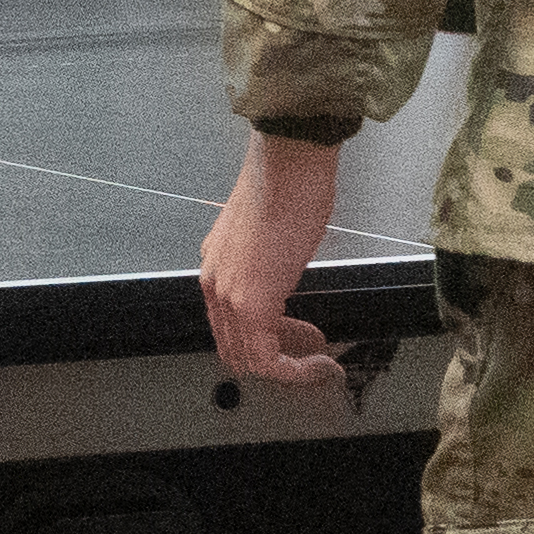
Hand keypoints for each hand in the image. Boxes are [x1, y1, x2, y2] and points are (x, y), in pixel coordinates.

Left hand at [203, 137, 346, 390]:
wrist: (288, 163)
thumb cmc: (287, 184)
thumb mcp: (270, 233)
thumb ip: (267, 263)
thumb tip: (284, 276)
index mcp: (216, 266)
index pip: (229, 324)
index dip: (266, 339)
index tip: (302, 337)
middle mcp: (213, 283)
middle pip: (234, 348)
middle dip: (276, 359)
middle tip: (311, 354)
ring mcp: (228, 295)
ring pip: (249, 359)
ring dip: (288, 368)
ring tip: (318, 361)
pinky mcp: (250, 303)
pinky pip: (266, 358)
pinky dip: (293, 370)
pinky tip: (319, 362)